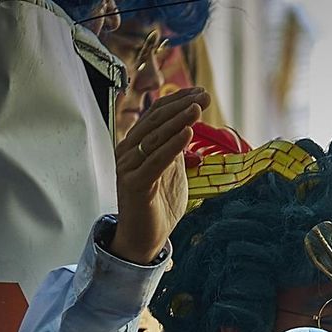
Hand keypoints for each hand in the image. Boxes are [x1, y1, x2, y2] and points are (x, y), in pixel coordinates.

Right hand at [108, 88, 211, 264]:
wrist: (143, 238)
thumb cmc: (157, 204)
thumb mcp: (172, 171)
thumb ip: (177, 150)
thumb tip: (190, 130)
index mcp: (135, 144)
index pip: (156, 113)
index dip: (178, 100)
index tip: (201, 92)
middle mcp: (127, 150)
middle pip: (156, 120)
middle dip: (181, 106)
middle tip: (204, 96)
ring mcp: (128, 166)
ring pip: (155, 137)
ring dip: (178, 120)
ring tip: (197, 108)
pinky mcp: (134, 183)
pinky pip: (155, 160)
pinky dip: (172, 146)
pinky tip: (188, 133)